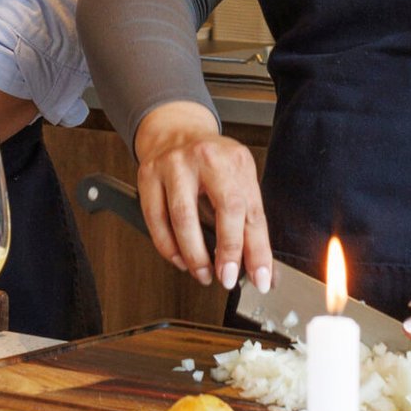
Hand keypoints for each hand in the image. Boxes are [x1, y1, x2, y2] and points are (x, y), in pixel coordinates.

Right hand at [133, 102, 271, 293]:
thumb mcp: (238, 181)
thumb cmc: (210, 163)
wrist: (176, 132)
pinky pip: (156, 219)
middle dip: (228, 250)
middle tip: (227, 278)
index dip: (258, 250)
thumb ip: (248, 221)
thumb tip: (260, 268)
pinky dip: (168, 247)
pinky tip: (180, 259)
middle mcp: (206, 157)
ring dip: (195, 254)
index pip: (252, 210)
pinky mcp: (148, 174)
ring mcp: (174, 164)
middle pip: (225, 207)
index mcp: (236, 160)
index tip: (261, 279)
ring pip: (183, 217)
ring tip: (203, 273)